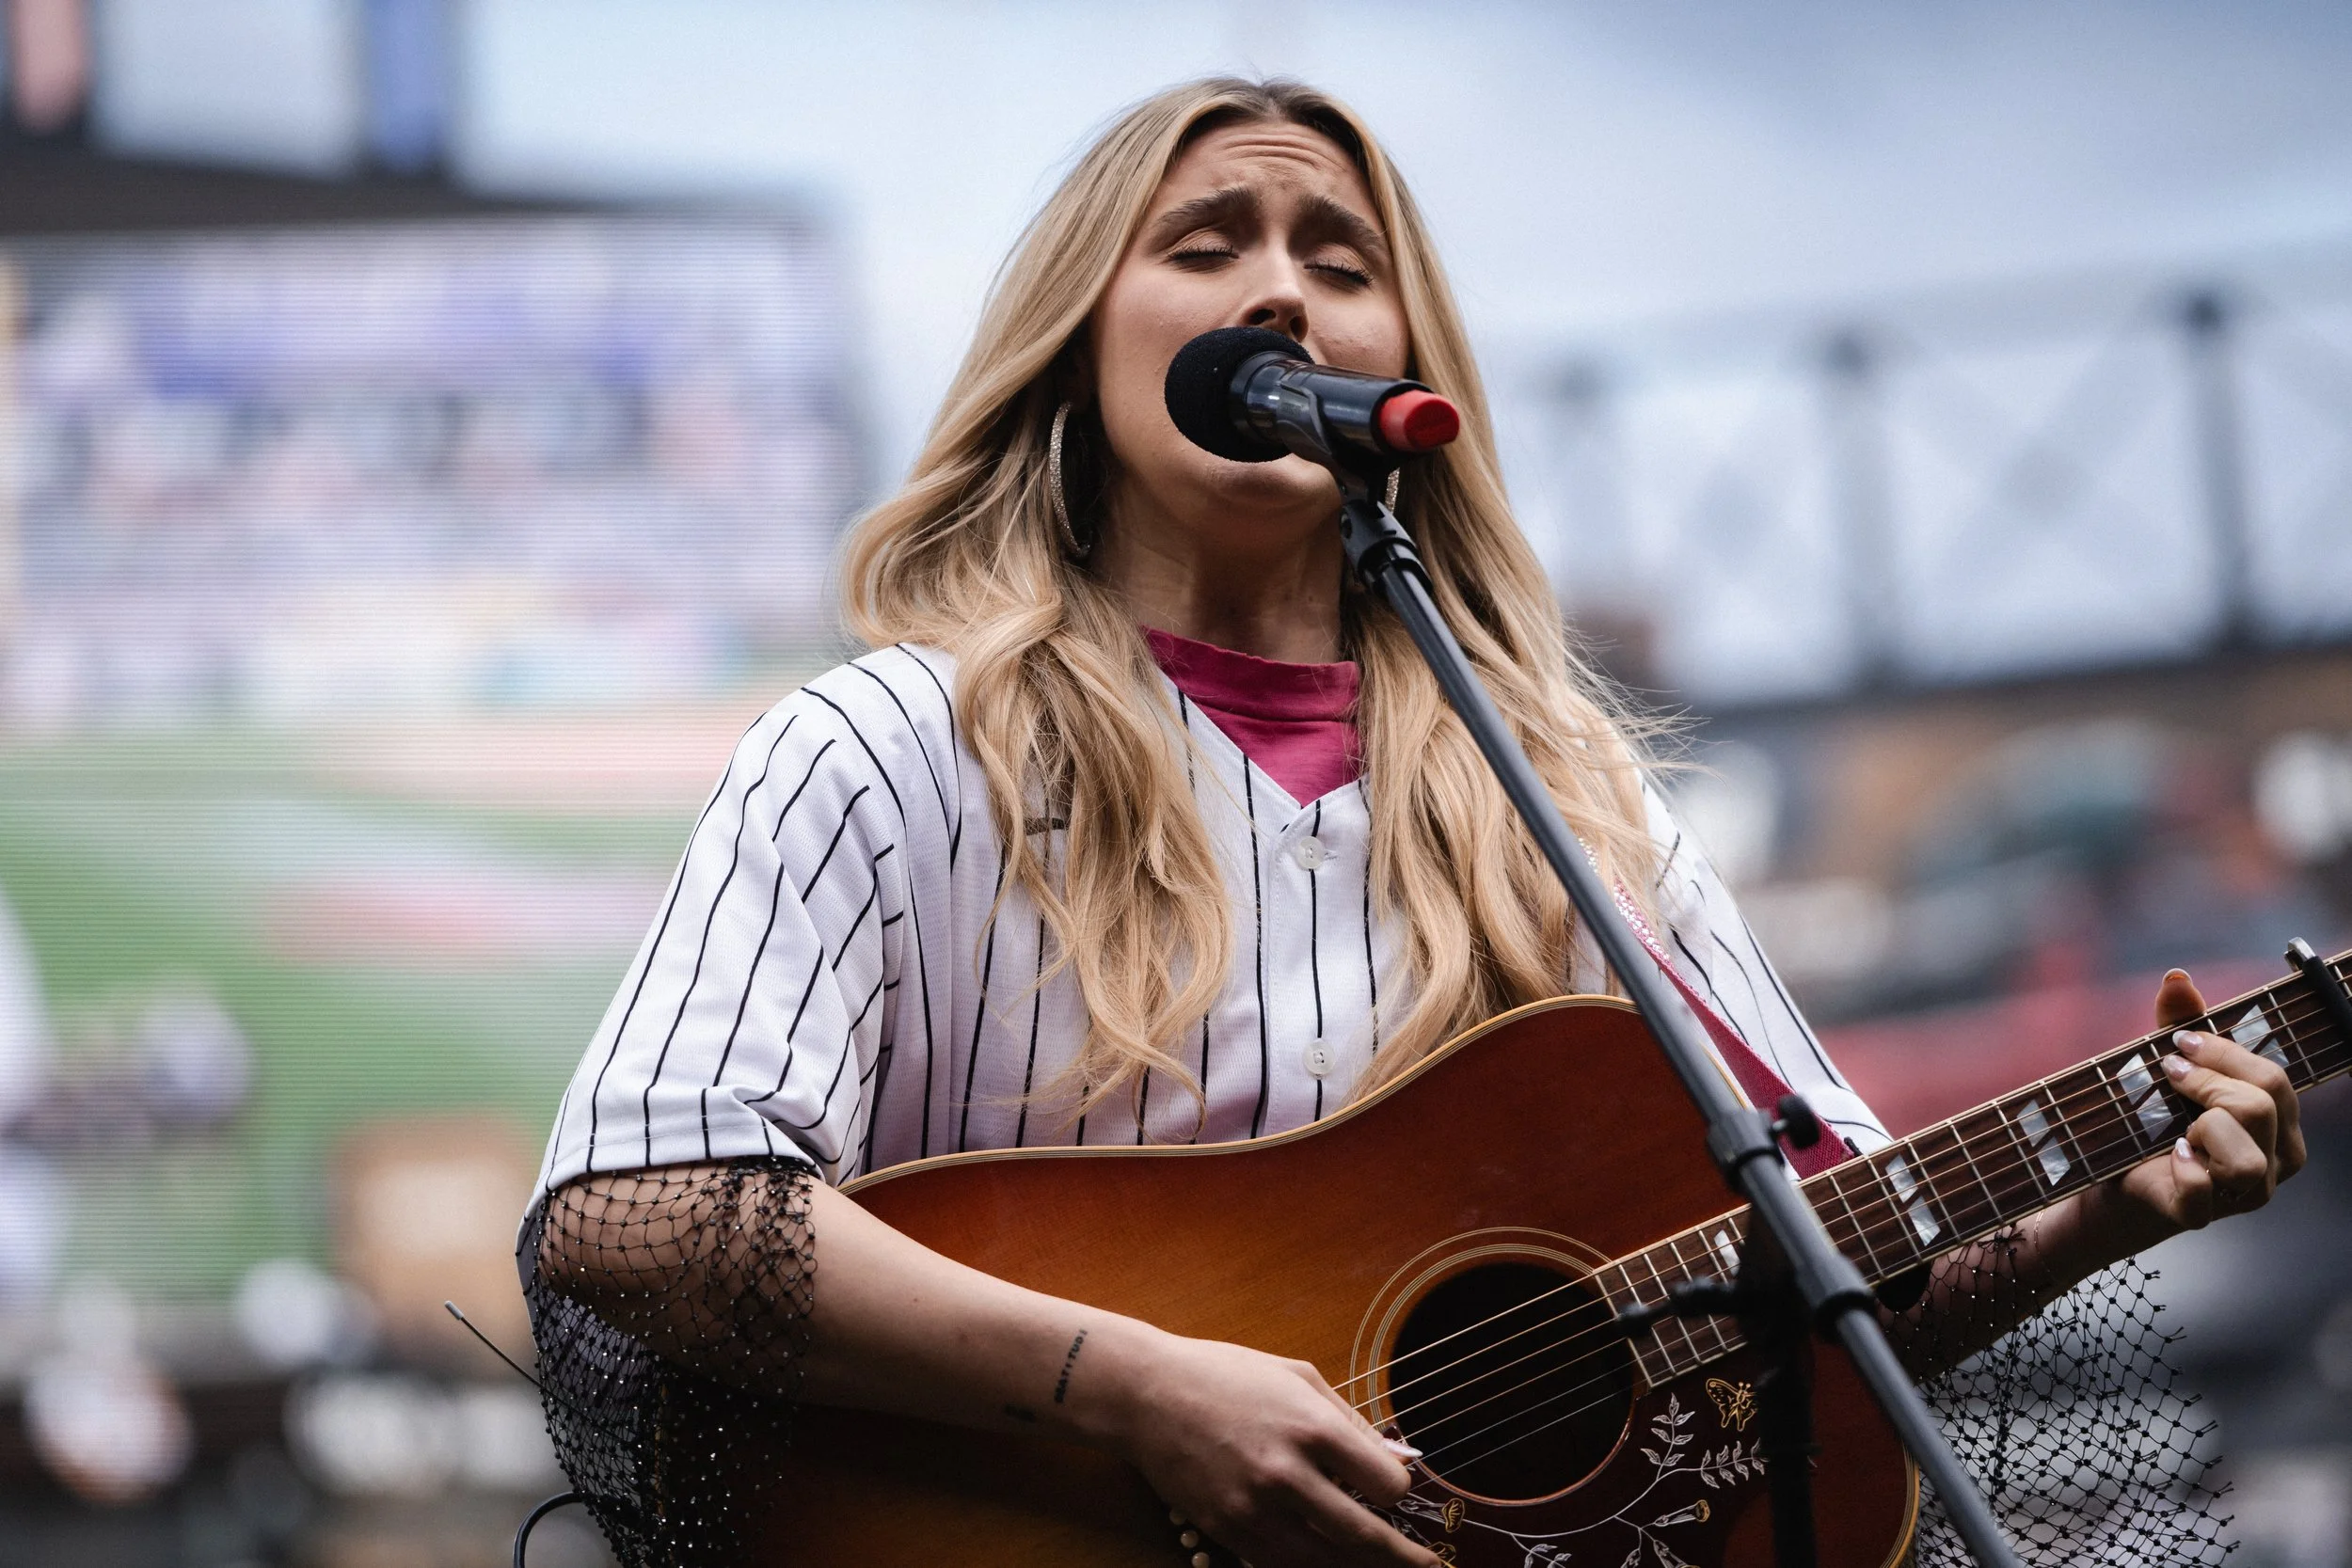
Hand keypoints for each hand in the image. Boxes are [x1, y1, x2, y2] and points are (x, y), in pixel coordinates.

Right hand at [1079, 1324, 1439, 1567]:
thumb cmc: (1225, 1374)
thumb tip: (1395, 1459)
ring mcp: (1253, 1508)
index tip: (1393, 1491)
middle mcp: (1286, 1472)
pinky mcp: (1226, 1529)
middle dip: (1403, 1557)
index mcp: (1311, 1426)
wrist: (1146, 1394)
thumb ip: (1350, 1420)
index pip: (1384, 1484)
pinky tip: (1328, 1565)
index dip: (1397, 1491)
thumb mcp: (1298, 1375)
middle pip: (1362, 1535)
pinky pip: (1280, 1565)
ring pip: (1323, 1561)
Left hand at [2110, 968, 2306, 1233]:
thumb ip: (2180, 1024)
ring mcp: (2243, 1195)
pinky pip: (2202, 1195)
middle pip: (2262, 1106)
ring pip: (2245, 1157)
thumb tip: (2177, 978)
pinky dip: (2183, 1170)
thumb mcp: (2168, 1067)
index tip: (2177, 1045)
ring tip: (2177, 1127)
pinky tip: (2170, 1154)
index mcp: (2280, 1122)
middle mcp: (2275, 1161)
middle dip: (2207, 1082)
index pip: (2274, 1079)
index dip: (2223, 1054)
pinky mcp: (2200, 1216)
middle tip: (2170, 1077)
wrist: (2114, 1176)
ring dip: (2202, 1129)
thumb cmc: (2155, 1119)